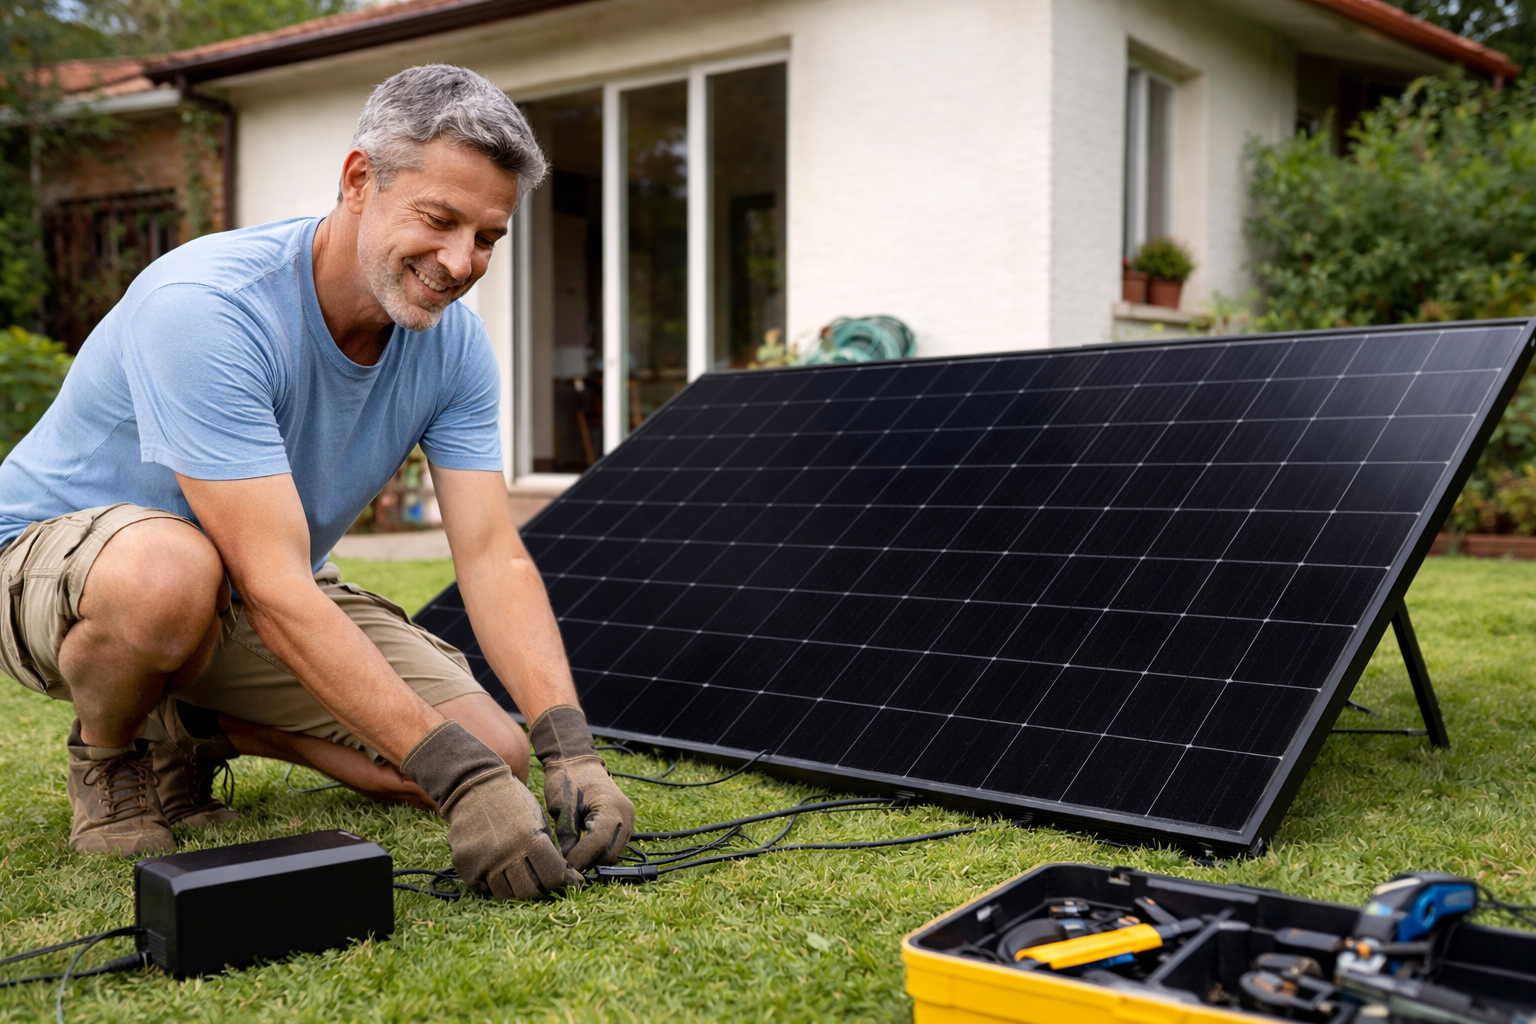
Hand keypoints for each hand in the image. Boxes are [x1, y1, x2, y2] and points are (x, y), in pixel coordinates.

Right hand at [402, 720, 581, 898]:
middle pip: (530, 890)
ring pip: (505, 894)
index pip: (553, 876)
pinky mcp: (464, 864)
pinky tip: (498, 874)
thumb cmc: (512, 801)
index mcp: (530, 838)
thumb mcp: (538, 818)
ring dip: (516, 890)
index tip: (568, 881)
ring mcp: (483, 860)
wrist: (474, 786)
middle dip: (542, 889)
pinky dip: (491, 886)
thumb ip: (550, 847)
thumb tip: (564, 874)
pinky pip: (481, 888)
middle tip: (545, 884)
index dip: (564, 881)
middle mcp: (506, 853)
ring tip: (522, 881)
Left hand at [529, 705, 635, 869]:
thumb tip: (568, 863)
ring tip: (574, 854)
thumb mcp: (562, 807)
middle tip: (567, 862)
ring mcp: (628, 820)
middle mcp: (625, 816)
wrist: (578, 763)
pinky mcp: (625, 824)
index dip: (580, 858)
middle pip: (609, 854)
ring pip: (614, 854)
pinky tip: (584, 846)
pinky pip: (615, 846)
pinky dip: (600, 851)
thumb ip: (566, 835)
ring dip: (595, 858)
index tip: (563, 866)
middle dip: (588, 861)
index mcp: (611, 807)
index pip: (598, 844)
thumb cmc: (568, 780)